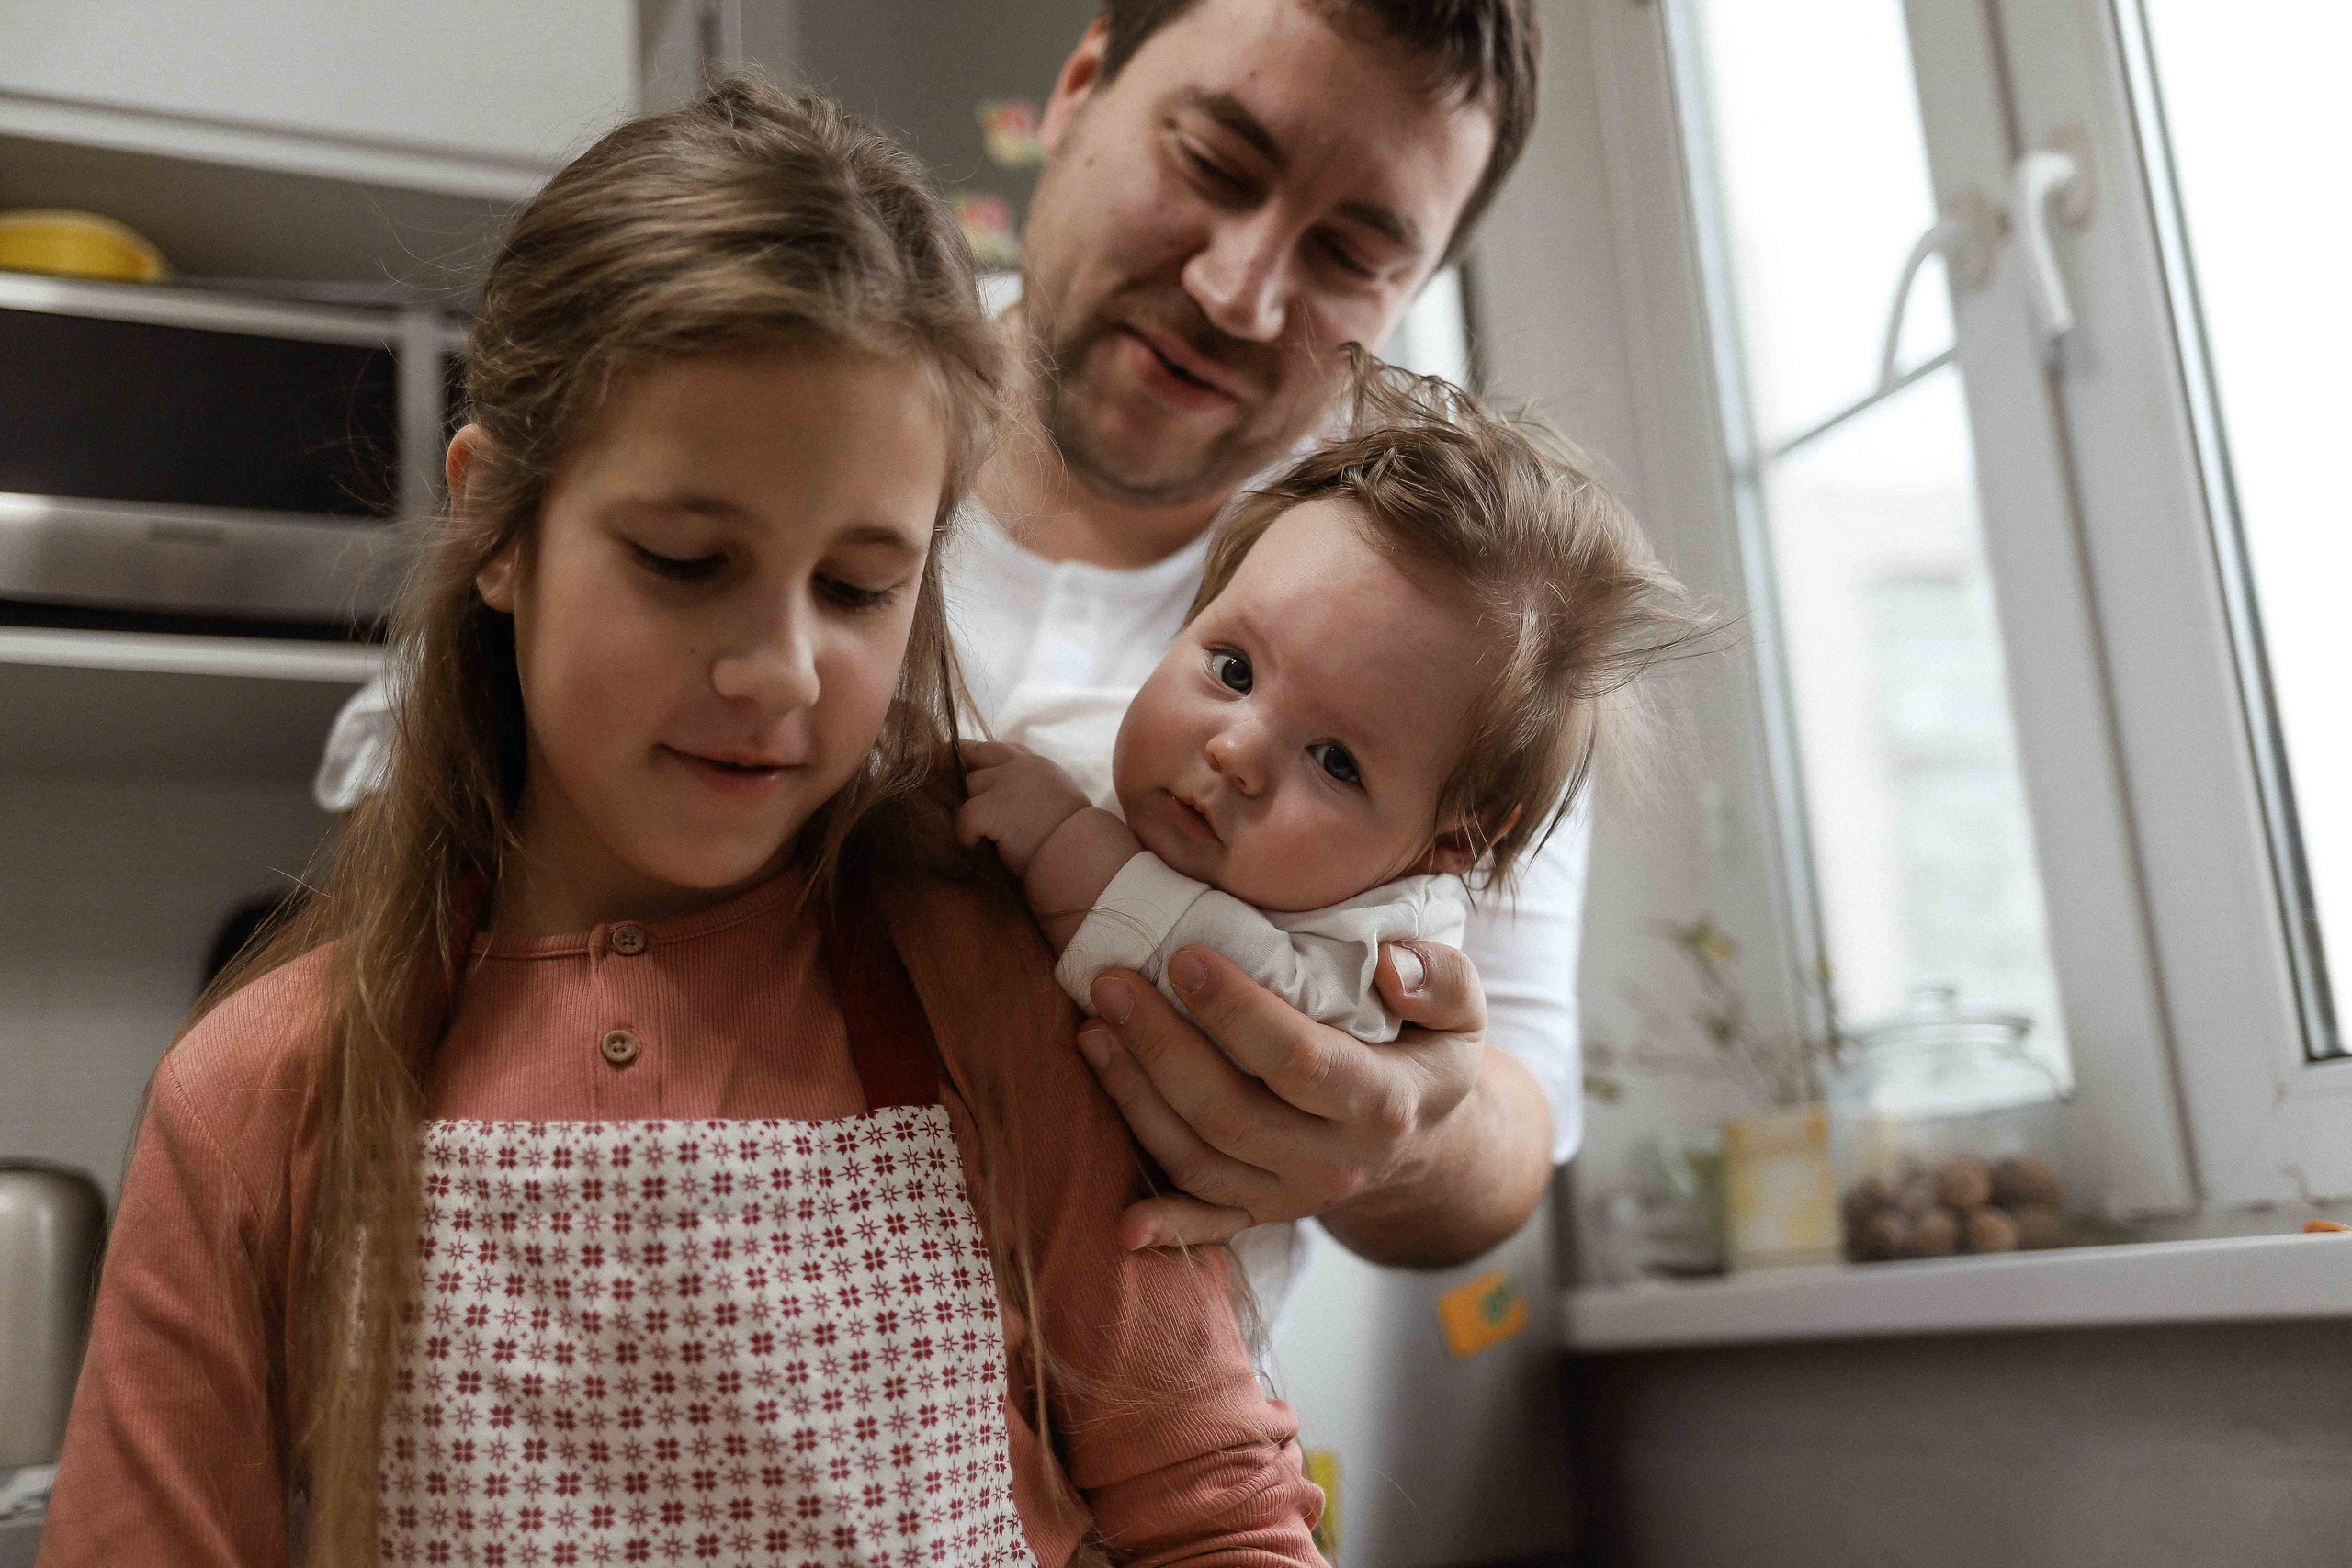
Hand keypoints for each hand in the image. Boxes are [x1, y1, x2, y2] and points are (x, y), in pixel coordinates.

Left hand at [955, 739, 1092, 876]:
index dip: (984, 754)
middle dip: (972, 780)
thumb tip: (1011, 800)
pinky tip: (978, 846)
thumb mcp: (1060, 799)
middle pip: (979, 759)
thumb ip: (1035, 789)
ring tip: (984, 833)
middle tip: (965, 799)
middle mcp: (1021, 767)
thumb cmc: (1076, 837)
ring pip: (971, 784)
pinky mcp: (994, 809)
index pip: (1005, 749)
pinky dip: (966, 835)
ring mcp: (1007, 784)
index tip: (969, 758)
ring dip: (973, 808)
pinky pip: (964, 816)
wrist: (1083, 854)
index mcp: (1040, 766)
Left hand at [1077, 939, 1544, 1264]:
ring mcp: (1293, 1195)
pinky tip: (1123, 1220)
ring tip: (1092, 1030)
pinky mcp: (1262, 1213)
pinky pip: (1207, 1224)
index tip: (1184, 957)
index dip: (1235, 1012)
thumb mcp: (1463, 1011)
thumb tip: (1390, 966)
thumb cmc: (1428, 1052)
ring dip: (1135, 1098)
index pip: (1298, 1060)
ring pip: (1200, 1159)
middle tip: (1111, 983)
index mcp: (1382, 1101)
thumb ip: (1441, 978)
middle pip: (1230, 1113)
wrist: (1428, 1143)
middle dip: (1161, 1048)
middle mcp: (1334, 1160)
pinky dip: (1165, 1225)